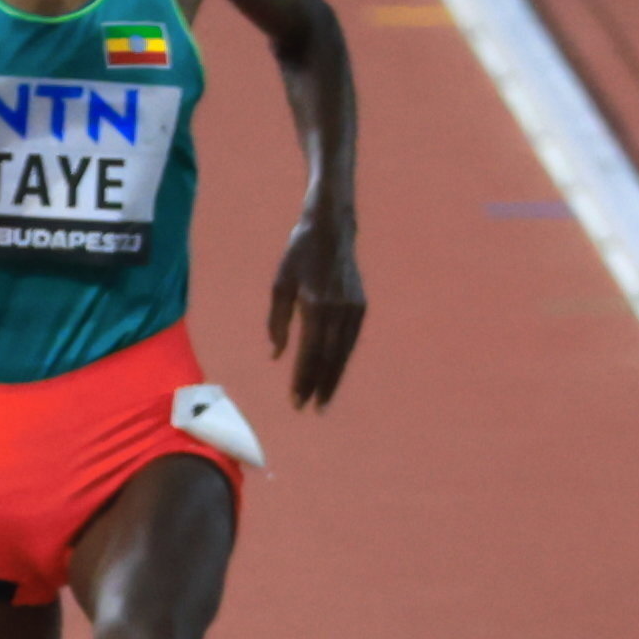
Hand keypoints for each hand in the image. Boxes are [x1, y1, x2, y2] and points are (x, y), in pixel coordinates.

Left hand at [268, 213, 366, 409]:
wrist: (332, 228)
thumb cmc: (298, 255)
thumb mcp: (280, 284)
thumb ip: (278, 322)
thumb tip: (277, 356)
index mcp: (316, 305)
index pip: (309, 353)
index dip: (303, 379)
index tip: (296, 400)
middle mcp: (338, 310)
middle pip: (329, 359)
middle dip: (318, 386)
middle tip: (310, 409)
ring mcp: (354, 308)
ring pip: (343, 353)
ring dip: (333, 379)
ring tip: (323, 401)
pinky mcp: (361, 306)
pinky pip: (350, 341)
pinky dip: (342, 360)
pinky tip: (334, 374)